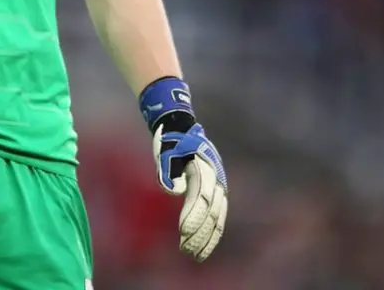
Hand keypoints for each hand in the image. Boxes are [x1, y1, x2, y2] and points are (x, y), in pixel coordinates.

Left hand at [140, 77, 228, 261]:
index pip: (201, 197)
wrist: (182, 128)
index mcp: (204, 166)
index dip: (193, 216)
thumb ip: (167, 170)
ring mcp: (219, 184)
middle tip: (187, 252)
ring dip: (207, 238)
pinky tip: (204, 246)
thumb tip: (173, 191)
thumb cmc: (170, 142)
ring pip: (218, 217)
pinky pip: (218, 216)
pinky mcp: (217, 192)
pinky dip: (212, 232)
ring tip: (196, 255)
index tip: (183, 233)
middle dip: (200, 234)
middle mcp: (216, 177)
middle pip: (212, 211)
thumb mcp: (164, 152)